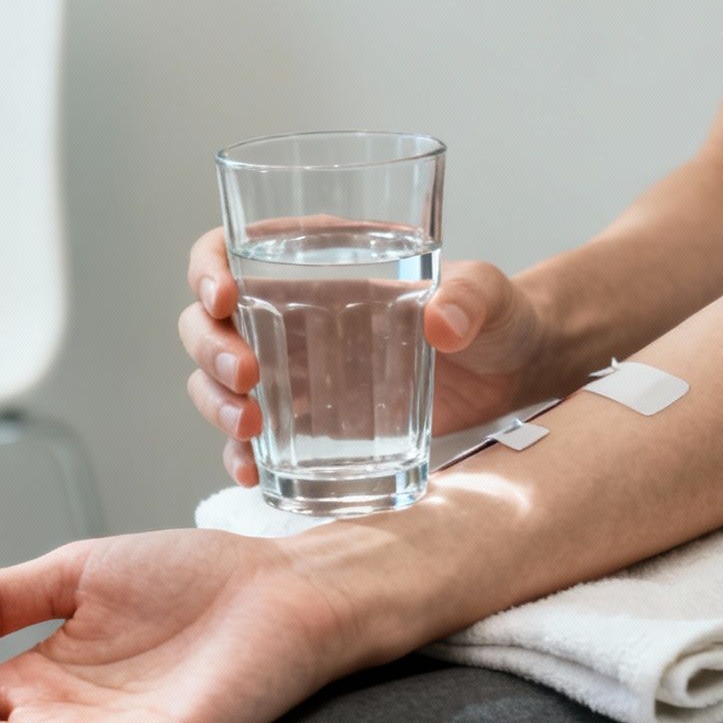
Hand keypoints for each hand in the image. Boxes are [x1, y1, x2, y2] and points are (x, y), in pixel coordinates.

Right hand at [180, 227, 550, 485]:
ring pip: (217, 381)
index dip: (207, 269)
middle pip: (208, 322)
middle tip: (248, 377)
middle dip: (210, 349)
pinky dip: (239, 456)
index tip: (224, 297)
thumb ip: (472, 295)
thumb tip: (441, 319)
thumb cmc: (498, 317)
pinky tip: (253, 473)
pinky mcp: (311, 422)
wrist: (515, 376)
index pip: (229, 249)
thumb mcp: (491, 296)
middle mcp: (291, 313)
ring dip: (215, 403)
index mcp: (317, 263)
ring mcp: (295, 371)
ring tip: (249, 429)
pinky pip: (252, 439)